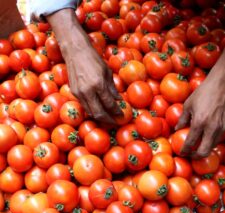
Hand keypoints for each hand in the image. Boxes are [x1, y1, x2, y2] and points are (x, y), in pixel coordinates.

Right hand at [47, 9, 121, 123]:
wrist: (75, 51)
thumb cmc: (94, 59)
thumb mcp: (107, 72)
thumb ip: (112, 88)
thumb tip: (119, 100)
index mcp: (98, 84)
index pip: (109, 104)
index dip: (117, 112)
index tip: (122, 115)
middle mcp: (87, 91)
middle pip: (99, 113)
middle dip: (108, 120)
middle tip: (116, 122)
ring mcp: (79, 93)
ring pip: (90, 112)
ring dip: (100, 117)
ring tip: (109, 118)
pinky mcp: (74, 93)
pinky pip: (85, 106)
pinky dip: (92, 111)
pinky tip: (99, 110)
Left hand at [176, 68, 224, 157]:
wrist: (222, 85)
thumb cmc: (203, 92)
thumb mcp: (188, 104)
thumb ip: (182, 119)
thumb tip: (177, 129)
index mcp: (200, 122)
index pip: (191, 143)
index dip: (185, 150)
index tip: (181, 152)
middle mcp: (212, 128)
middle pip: (204, 151)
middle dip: (196, 156)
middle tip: (191, 154)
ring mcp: (222, 128)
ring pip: (213, 146)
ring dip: (205, 147)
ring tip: (199, 144)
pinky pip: (220, 138)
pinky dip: (212, 140)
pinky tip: (208, 135)